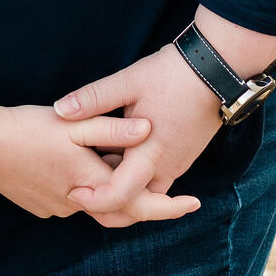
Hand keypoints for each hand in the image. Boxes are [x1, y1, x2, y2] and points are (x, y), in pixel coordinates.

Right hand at [0, 97, 200, 224]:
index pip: (139, 203)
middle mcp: (76, 203)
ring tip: (118, 164)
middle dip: (143, 202)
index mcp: (90, 182)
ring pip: (95, 205)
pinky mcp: (40, 205)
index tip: (194, 202)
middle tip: (167, 191)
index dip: (169, 206)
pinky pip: (73, 202)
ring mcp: (56, 208)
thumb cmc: (27, 129)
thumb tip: (148, 129)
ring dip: (110, 190)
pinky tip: (82, 165)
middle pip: (120, 212)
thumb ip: (113, 128)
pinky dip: (86, 189)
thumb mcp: (74, 123)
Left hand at [50, 45, 222, 223]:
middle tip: (81, 191)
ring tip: (97, 172)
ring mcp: (177, 164)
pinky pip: (157, 182)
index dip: (93, 200)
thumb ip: (93, 98)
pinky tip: (118, 159)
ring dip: (123, 191)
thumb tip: (59, 110)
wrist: (216, 68)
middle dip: (107, 206)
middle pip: (135, 206)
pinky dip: (137, 180)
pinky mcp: (182, 157)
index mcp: (149, 154)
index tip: (73, 190)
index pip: (119, 196)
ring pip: (147, 195)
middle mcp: (166, 168)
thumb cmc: (171, 74)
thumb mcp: (128, 82)